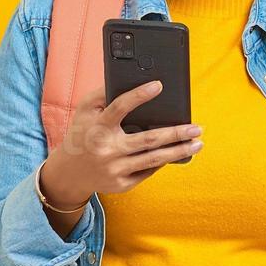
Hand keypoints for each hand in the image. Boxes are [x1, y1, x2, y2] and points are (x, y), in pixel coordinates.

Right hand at [43, 81, 202, 203]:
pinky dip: (162, 162)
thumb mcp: (85, 111)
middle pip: (148, 139)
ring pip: (154, 159)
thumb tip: (131, 81)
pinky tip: (175, 154)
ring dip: (179, 151)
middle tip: (196, 127)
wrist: (69, 174)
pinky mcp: (122, 184)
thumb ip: (103, 94)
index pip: (119, 108)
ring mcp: (115, 169)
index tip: (159, 85)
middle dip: (176, 133)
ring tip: (197, 143)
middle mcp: (107, 149)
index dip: (139, 95)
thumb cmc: (82, 135)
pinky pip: (148, 171)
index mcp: (98, 128)